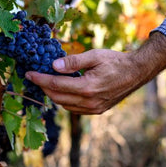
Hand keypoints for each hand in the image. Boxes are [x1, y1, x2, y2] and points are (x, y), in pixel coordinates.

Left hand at [26, 49, 141, 113]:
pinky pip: (74, 108)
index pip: (56, 84)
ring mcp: (93, 108)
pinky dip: (65, 100)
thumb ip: (73, 61)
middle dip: (44, 87)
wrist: (136, 72)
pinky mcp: (97, 111)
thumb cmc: (116, 61)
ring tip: (48, 81)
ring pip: (65, 105)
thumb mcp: (94, 56)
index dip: (40, 79)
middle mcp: (89, 102)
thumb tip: (53, 65)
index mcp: (88, 87)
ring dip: (54, 94)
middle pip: (57, 97)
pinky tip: (63, 89)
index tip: (29, 73)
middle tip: (35, 76)